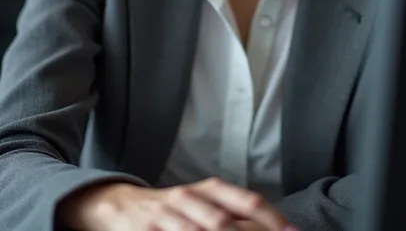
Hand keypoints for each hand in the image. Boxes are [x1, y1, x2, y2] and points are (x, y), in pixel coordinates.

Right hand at [56, 177, 296, 230]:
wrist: (118, 204)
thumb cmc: (172, 209)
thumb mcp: (202, 205)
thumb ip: (231, 214)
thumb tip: (274, 228)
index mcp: (209, 191)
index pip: (245, 202)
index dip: (270, 218)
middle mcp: (189, 199)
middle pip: (223, 222)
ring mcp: (166, 217)